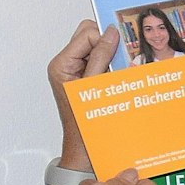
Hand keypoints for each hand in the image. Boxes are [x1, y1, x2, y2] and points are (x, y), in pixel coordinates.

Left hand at [49, 21, 118, 168]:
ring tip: (120, 72)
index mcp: (62, 65)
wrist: (85, 151)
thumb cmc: (84, 126)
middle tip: (121, 58)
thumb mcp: (94, 86)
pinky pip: (102, 62)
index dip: (105, 39)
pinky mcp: (87, 79)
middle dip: (108, 43)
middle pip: (90, 36)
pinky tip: (120, 78)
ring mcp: (77, 72)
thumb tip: (110, 34)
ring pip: (98, 48)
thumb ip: (101, 57)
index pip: (87, 35)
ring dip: (112, 56)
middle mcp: (67, 66)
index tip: (122, 48)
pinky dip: (113, 66)